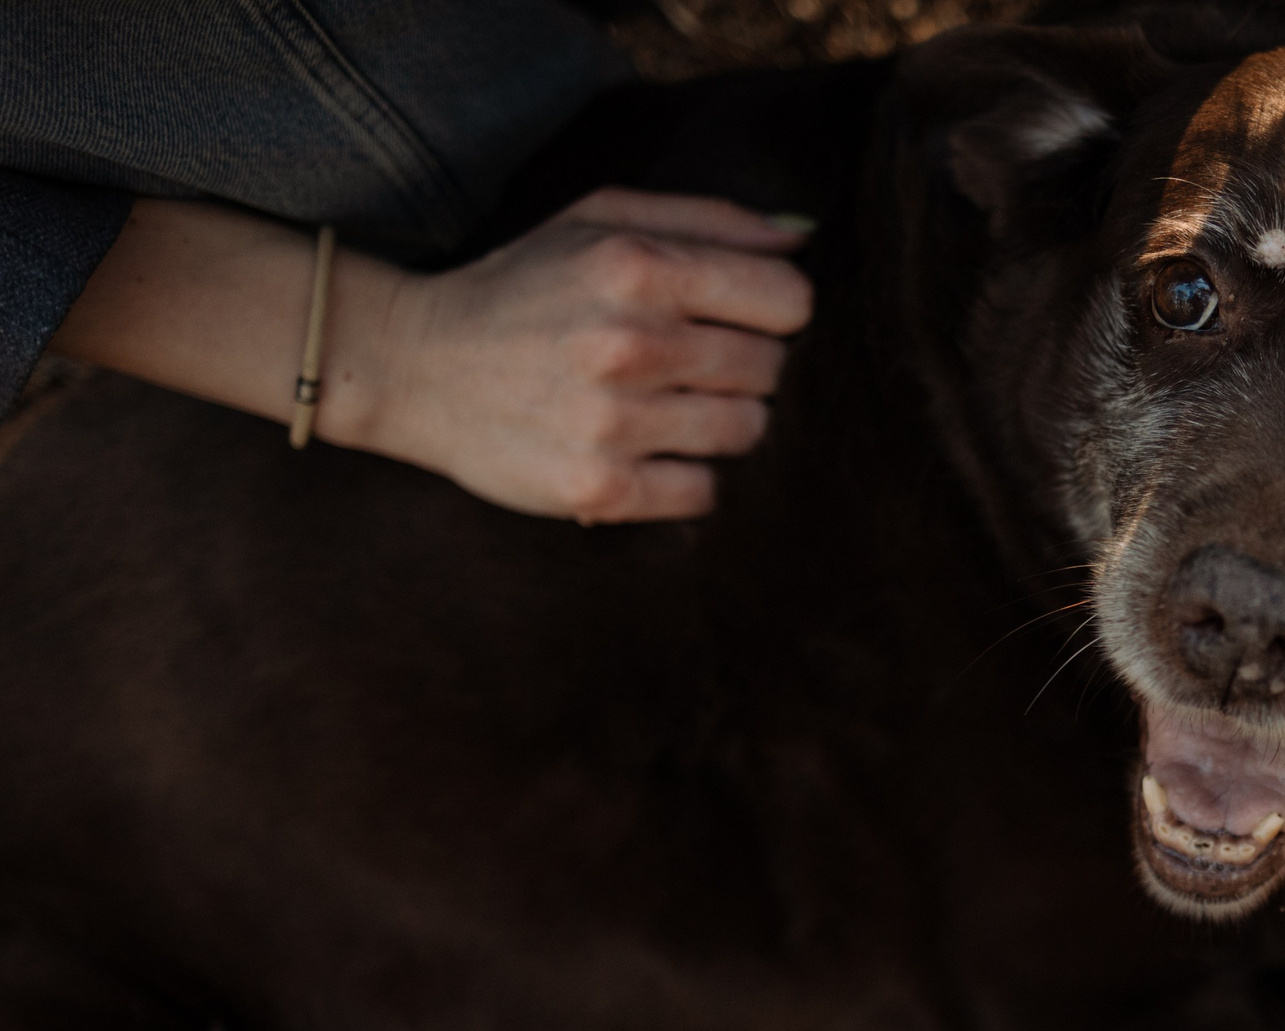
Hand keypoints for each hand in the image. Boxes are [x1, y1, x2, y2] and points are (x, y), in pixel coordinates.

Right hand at [50, 192, 812, 523]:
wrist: (414, 365)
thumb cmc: (525, 285)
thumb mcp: (600, 219)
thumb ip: (710, 219)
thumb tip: (805, 234)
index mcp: (637, 265)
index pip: (789, 300)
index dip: (774, 309)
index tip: (739, 315)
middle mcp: (628, 343)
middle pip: (770, 369)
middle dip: (744, 365)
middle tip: (689, 362)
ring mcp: (612, 421)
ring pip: (746, 431)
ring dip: (720, 421)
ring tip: (667, 405)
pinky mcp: (597, 488)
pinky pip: (704, 492)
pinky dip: (687, 476)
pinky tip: (646, 450)